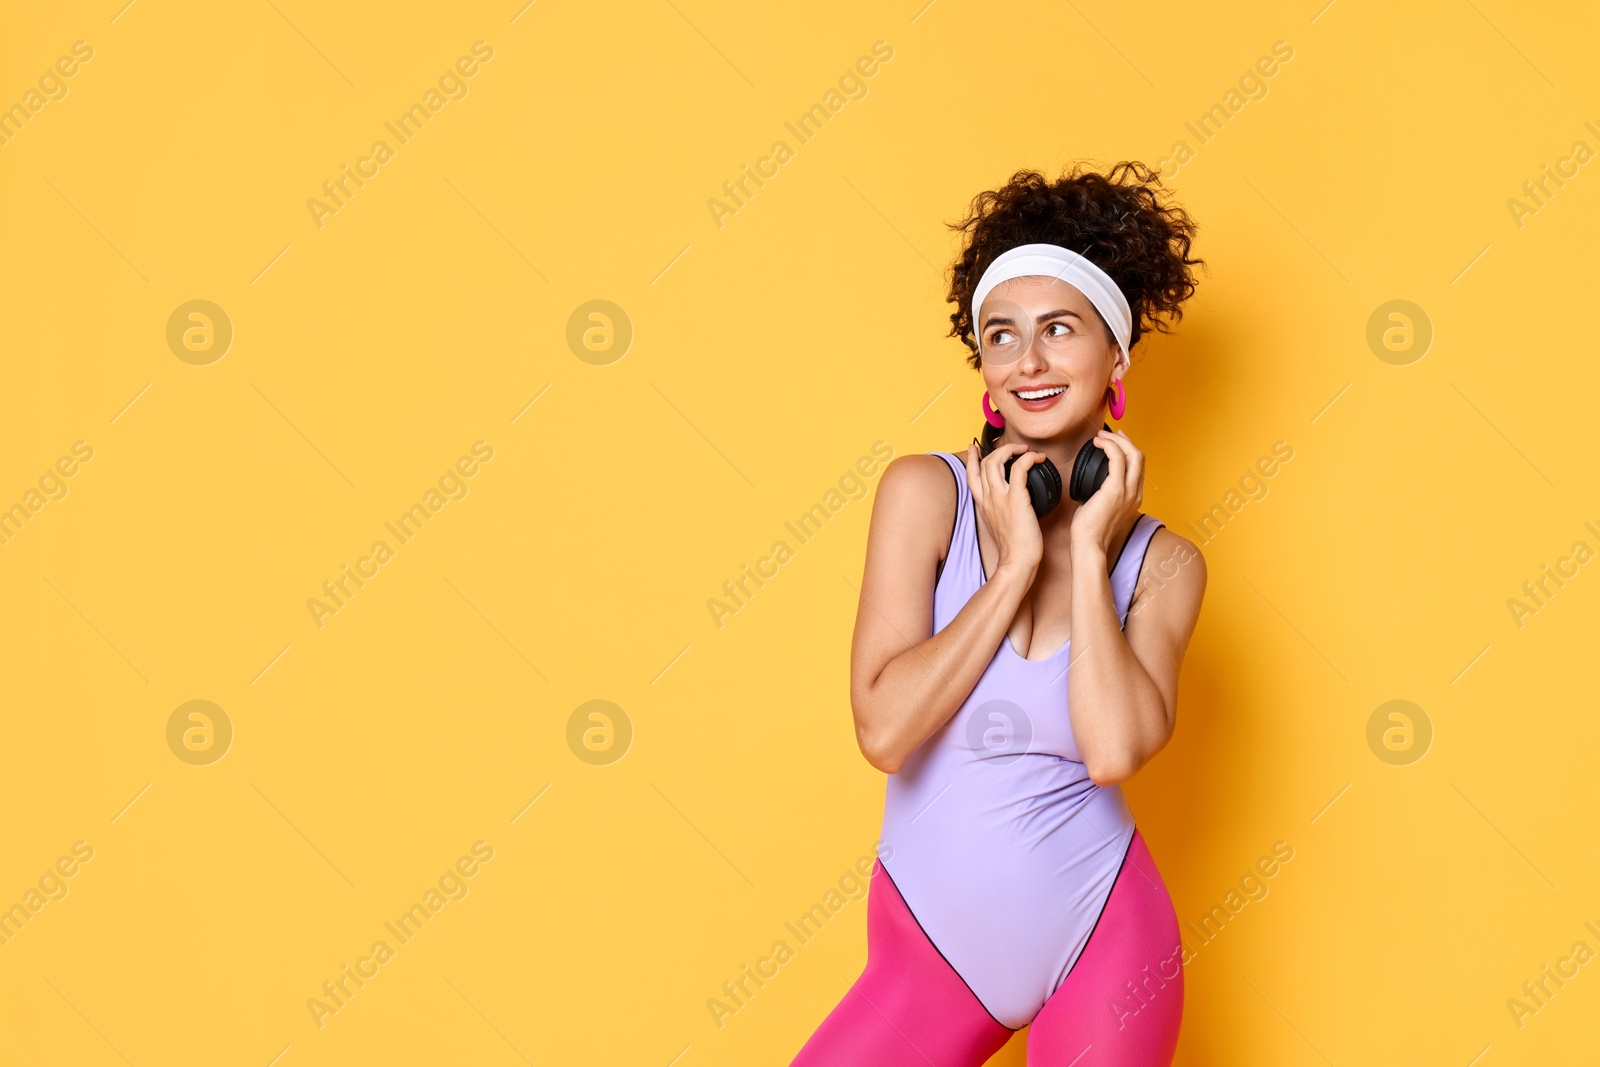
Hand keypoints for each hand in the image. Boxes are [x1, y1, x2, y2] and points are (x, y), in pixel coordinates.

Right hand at [964, 439, 1044, 576]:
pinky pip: (1020, 468)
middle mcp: (989, 498)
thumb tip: (1009, 504)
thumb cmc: (1013, 548)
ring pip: (997, 460)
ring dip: (1013, 449)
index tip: (974, 448)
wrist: (1017, 561)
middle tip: (1016, 448)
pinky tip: (1038, 459)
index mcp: (983, 504)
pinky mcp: (1016, 498)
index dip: (973, 459)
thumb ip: (999, 511)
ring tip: (1026, 450)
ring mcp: (1000, 497)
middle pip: (986, 463)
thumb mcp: (999, 526)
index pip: (972, 476)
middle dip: (1000, 449)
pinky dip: (1029, 458)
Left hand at [1070, 428, 1143, 556]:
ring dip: (1116, 441)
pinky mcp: (1116, 489)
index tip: (1115, 441)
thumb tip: (1091, 484)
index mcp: (1134, 497)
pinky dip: (1109, 447)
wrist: (1089, 545)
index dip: (1128, 449)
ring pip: (1132, 454)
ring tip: (1101, 437)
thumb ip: (1102, 494)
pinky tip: (1098, 444)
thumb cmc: (1090, 530)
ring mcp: (1128, 491)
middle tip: (1109, 434)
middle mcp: (1135, 493)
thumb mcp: (1100, 507)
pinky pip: (1117, 459)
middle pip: (1139, 456)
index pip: (1138, 466)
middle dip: (1125, 440)